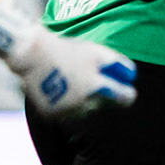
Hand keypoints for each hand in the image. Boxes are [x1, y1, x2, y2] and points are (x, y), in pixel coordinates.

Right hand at [0, 0, 136, 114]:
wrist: (32, 55)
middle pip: (101, 104)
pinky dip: (65, 105)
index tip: (127, 93)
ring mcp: (66, 110)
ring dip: (82, 102)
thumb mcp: (95, 52)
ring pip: (83, 111)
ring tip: (70, 82)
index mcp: (96, 86)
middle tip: (87, 79)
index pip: (123, 97)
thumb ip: (116, 64)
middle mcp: (83, 103)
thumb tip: (132, 75)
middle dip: (99, 95)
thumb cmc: (66, 50)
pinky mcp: (50, 114)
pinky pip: (65, 113)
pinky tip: (59, 89)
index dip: (126, 94)